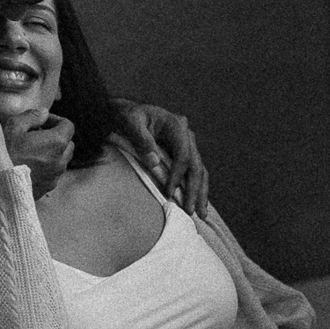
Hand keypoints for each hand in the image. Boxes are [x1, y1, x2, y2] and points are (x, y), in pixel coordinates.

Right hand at [1, 108, 74, 198]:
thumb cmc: (4, 154)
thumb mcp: (14, 127)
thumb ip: (32, 116)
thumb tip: (44, 113)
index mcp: (56, 143)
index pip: (68, 126)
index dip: (56, 120)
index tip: (41, 122)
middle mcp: (61, 161)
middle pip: (68, 144)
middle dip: (56, 137)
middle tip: (36, 136)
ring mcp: (55, 177)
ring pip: (61, 160)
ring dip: (51, 154)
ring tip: (31, 152)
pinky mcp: (47, 188)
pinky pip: (52, 174)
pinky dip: (46, 168)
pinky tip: (28, 166)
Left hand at [114, 100, 208, 216]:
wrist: (128, 114)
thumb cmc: (128, 117)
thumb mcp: (131, 122)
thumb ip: (141, 139)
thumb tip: (154, 162)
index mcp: (176, 125)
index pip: (183, 154)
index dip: (177, 175)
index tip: (169, 193)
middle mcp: (186, 135)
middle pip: (196, 165)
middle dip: (194, 190)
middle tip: (191, 211)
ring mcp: (187, 145)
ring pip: (200, 171)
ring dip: (200, 193)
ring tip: (201, 214)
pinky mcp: (183, 154)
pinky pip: (194, 173)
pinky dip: (196, 189)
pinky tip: (197, 204)